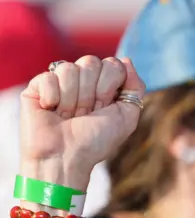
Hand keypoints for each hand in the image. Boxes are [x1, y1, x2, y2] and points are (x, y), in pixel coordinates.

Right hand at [19, 56, 144, 189]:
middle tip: (86, 113)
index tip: (105, 107)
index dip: (110, 87)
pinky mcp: (37, 86)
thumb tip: (126, 60)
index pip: (112, 64)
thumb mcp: (127, 117)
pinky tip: (52, 111)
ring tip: (68, 115)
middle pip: (92, 62)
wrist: (66, 158)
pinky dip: (53, 98)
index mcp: (103, 85)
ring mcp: (59, 82)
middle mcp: (82, 81)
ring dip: (73, 99)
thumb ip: (135, 87)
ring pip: (70, 68)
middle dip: (92, 93)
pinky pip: (49, 76)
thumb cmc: (96, 141)